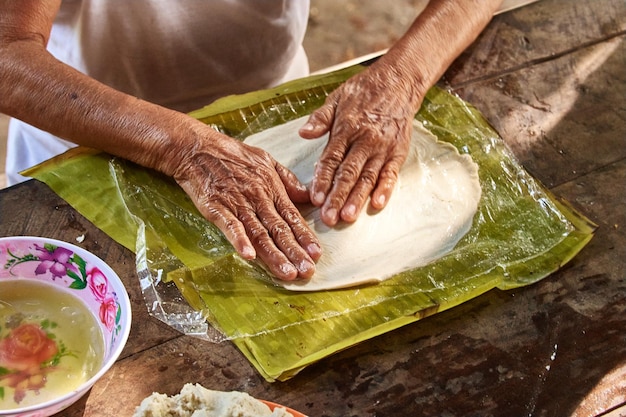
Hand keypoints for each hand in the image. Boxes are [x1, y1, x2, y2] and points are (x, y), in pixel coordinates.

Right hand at [171, 131, 321, 280]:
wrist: (197, 147)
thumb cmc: (232, 154)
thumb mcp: (266, 160)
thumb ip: (287, 180)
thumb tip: (307, 196)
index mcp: (271, 188)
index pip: (292, 216)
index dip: (304, 236)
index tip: (316, 254)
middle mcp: (257, 198)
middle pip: (279, 230)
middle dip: (294, 252)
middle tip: (308, 271)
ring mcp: (237, 204)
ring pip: (259, 233)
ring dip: (273, 254)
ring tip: (287, 272)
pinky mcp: (216, 208)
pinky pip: (230, 226)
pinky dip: (239, 241)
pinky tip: (249, 256)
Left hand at [299, 62, 418, 225]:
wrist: (398, 81)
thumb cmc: (363, 91)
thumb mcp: (336, 99)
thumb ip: (320, 119)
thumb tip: (303, 133)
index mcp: (346, 128)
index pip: (331, 159)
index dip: (322, 180)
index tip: (314, 199)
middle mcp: (364, 140)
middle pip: (348, 173)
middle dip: (337, 197)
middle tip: (329, 218)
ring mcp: (383, 147)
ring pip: (368, 177)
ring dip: (358, 198)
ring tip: (348, 217)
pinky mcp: (398, 151)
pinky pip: (391, 173)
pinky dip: (386, 189)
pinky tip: (378, 204)